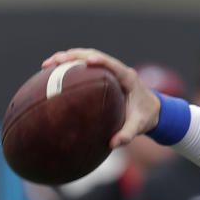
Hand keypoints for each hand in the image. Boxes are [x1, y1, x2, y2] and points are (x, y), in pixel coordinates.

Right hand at [41, 48, 161, 147]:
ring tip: (47, 65)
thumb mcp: (139, 127)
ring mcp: (109, 71)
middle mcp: (118, 70)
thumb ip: (128, 134)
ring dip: (68, 58)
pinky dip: (69, 67)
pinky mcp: (102, 75)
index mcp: (128, 78)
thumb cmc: (145, 117)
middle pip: (94, 55)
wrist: (152, 111)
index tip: (87, 61)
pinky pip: (84, 67)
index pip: (112, 65)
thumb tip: (113, 144)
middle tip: (55, 61)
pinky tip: (52, 74)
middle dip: (74, 56)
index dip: (100, 61)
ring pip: (86, 57)